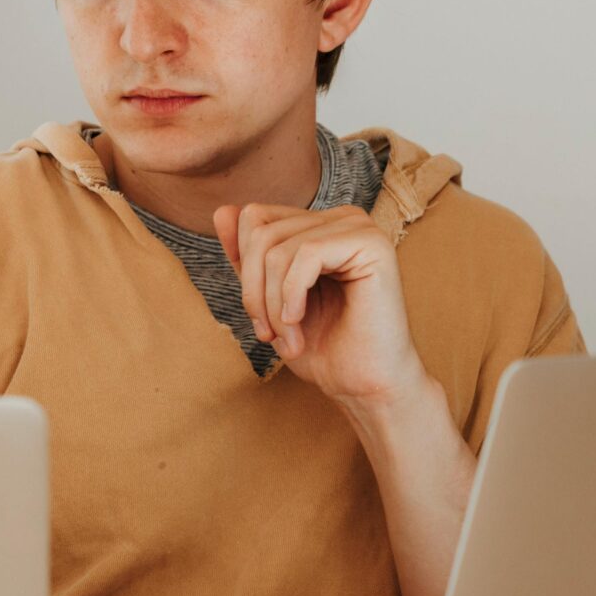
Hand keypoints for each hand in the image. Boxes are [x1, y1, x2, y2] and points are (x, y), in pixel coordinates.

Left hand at [213, 201, 427, 404]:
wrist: (364, 385)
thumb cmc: (323, 347)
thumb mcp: (268, 299)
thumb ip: (247, 256)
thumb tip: (222, 210)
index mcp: (320, 225)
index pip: (255, 219)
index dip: (246, 270)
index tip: (261, 321)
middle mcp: (342, 218)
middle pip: (262, 231)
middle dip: (255, 291)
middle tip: (269, 335)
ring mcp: (359, 227)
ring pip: (280, 247)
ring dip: (273, 304)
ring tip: (289, 340)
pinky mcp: (372, 244)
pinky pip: (308, 254)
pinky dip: (292, 295)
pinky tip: (299, 322)